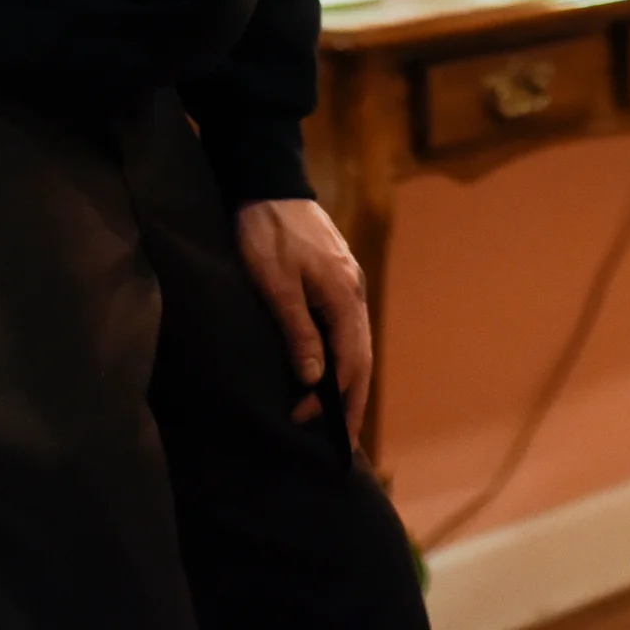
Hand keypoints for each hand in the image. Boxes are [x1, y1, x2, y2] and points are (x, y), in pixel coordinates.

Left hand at [235, 197, 372, 431]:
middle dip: (353, 403)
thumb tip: (313, 379)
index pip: (349, 362)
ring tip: (339, 419)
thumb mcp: (276, 285)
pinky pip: (347, 331)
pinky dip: (344, 360)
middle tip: (344, 445)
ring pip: (357, 346)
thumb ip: (298, 331)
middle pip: (361, 359)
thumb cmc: (268, 233)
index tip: (306, 422)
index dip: (333, 398)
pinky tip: (332, 374)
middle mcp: (354, 294)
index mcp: (343, 297)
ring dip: (349, 384)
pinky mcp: (336, 280)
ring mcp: (347, 286)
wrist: (269, 184)